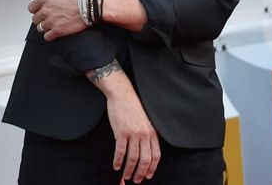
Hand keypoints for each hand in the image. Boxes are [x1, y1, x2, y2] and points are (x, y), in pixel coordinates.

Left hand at [29, 0, 85, 40]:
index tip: (40, 9)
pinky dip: (49, 35)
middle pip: (35, 18)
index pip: (31, 8)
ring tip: (51, 23)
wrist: (89, 5)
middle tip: (47, 16)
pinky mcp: (58, 31)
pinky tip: (53, 32)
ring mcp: (51, 22)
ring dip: (44, 26)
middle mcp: (45, 11)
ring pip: (40, 28)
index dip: (36, 8)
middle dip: (40, 18)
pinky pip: (47, 37)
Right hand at [93, 64, 160, 182]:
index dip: (152, 168)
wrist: (122, 94)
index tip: (148, 175)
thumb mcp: (145, 120)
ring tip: (125, 176)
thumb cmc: (132, 106)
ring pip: (133, 158)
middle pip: (145, 159)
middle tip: (136, 180)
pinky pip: (120, 151)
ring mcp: (133, 133)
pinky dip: (118, 161)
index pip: (156, 155)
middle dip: (140, 172)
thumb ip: (147, 134)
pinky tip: (116, 166)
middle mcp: (145, 134)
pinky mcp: (121, 132)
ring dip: (129, 170)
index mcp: (152, 132)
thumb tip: (145, 149)